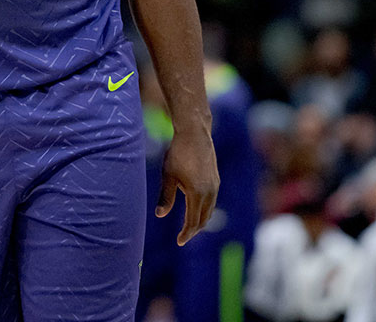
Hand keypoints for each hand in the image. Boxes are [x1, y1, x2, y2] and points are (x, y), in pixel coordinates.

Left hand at [156, 127, 218, 245]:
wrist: (195, 134)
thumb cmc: (178, 153)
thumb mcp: (168, 176)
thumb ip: (166, 197)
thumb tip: (160, 215)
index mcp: (197, 194)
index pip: (193, 222)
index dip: (186, 234)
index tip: (179, 242)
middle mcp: (210, 192)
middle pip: (203, 219)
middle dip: (193, 230)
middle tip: (183, 237)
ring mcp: (215, 185)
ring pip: (209, 210)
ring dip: (200, 220)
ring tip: (189, 226)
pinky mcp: (216, 179)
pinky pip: (212, 201)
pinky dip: (204, 209)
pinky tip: (195, 208)